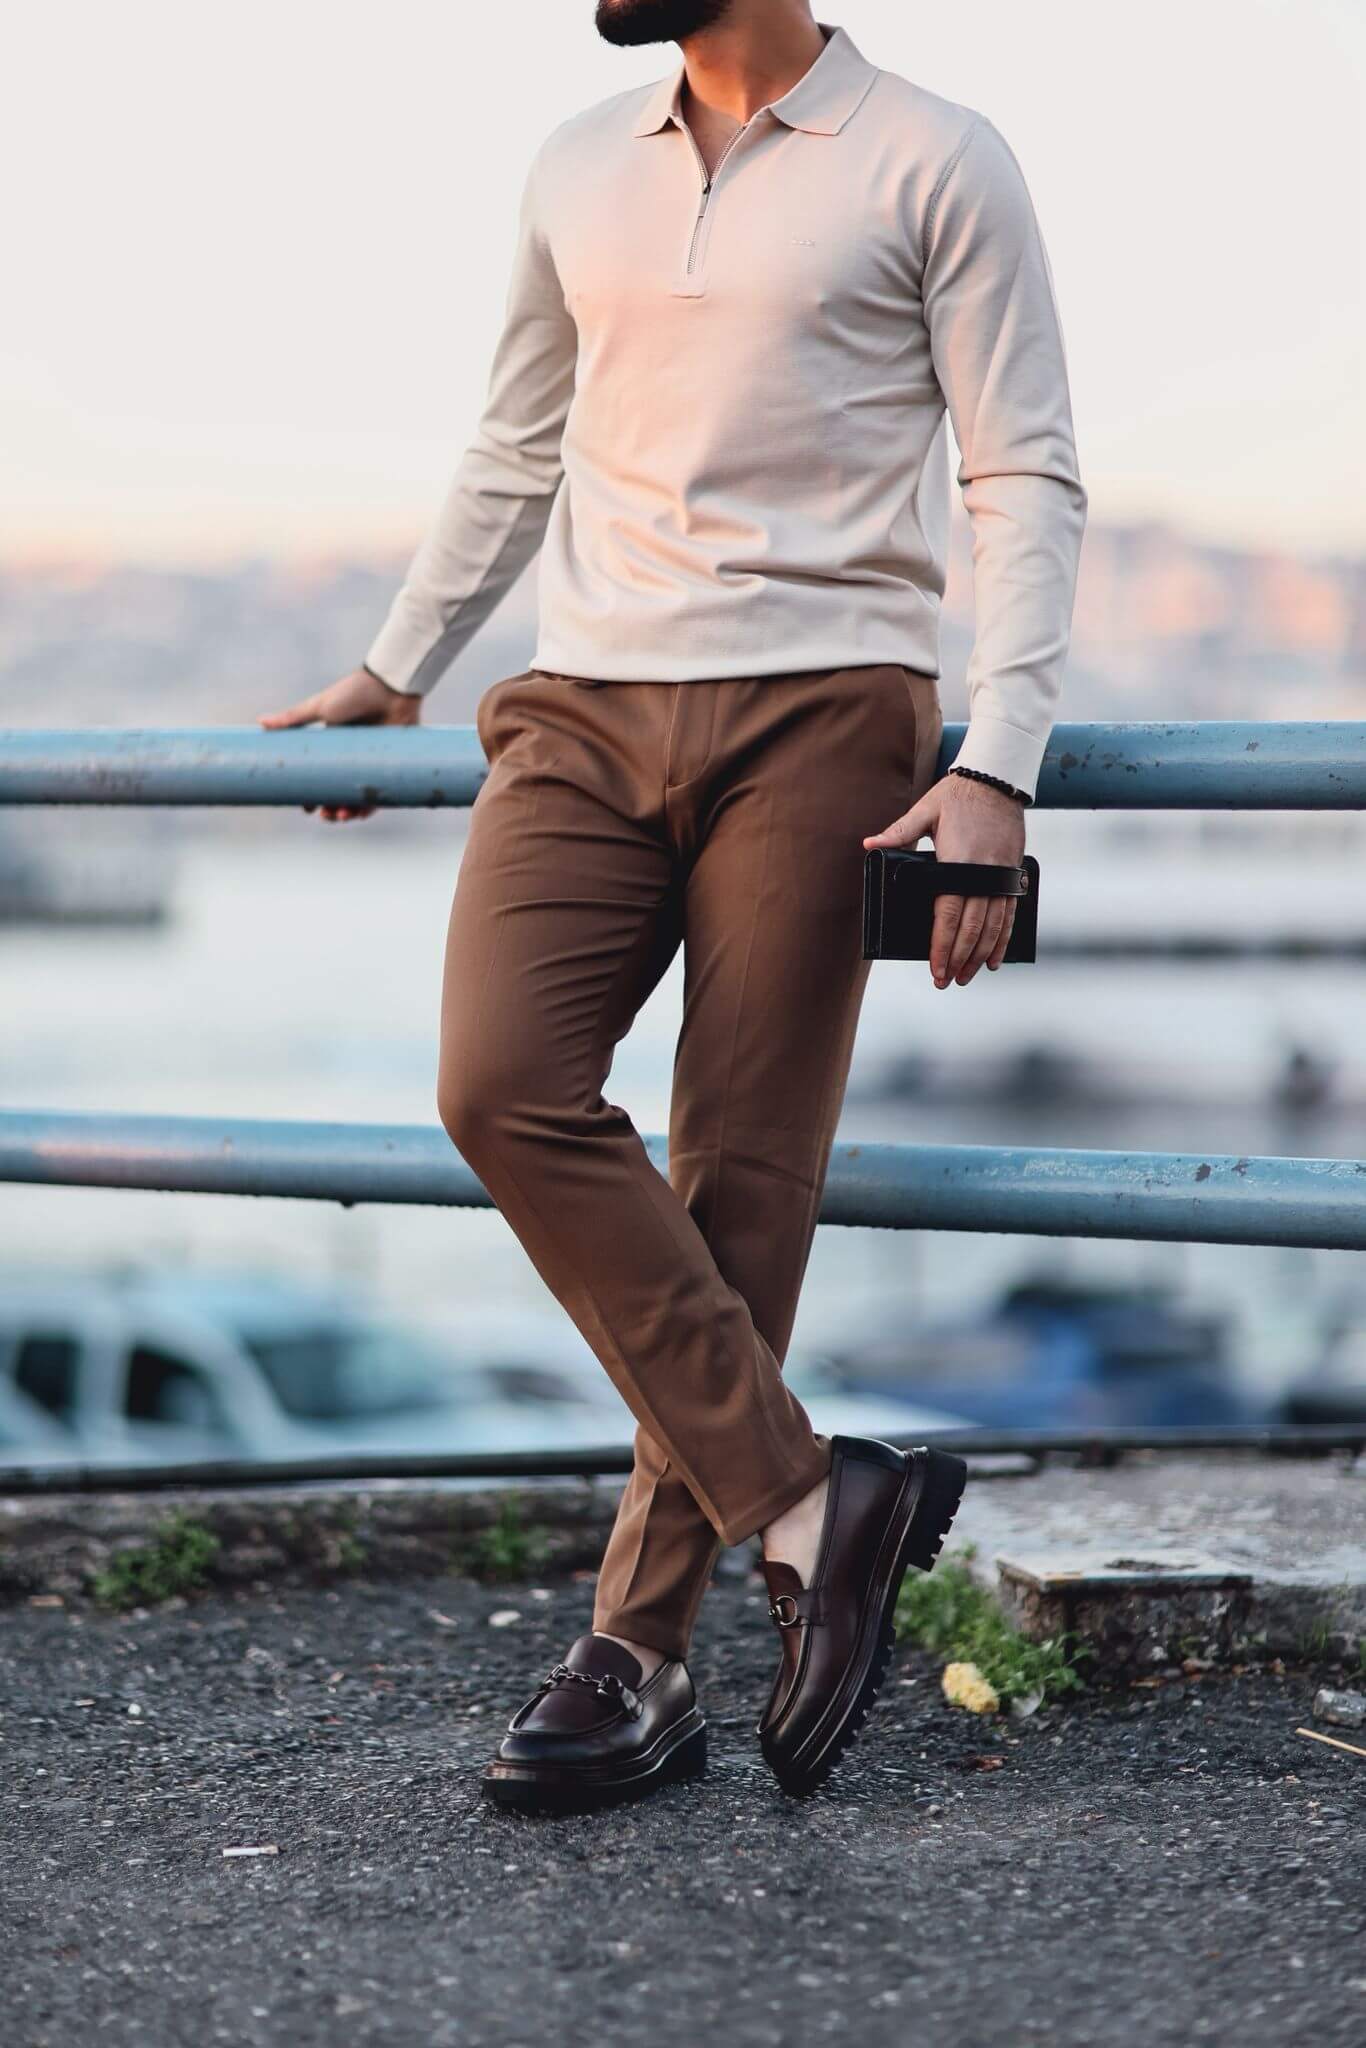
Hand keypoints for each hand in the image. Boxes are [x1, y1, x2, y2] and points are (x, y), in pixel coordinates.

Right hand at [258, 665, 420, 821]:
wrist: (390, 685)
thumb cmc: (354, 692)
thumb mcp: (320, 707)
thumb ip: (293, 718)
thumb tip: (259, 722)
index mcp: (334, 745)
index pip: (321, 776)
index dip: (313, 794)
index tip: (305, 807)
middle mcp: (353, 756)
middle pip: (340, 791)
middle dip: (331, 809)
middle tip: (324, 816)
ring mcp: (373, 761)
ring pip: (360, 795)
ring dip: (350, 812)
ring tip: (342, 817)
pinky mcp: (393, 763)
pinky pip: (383, 792)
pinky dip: (372, 806)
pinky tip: (362, 814)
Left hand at [863, 773, 1025, 987]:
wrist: (997, 779)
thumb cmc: (955, 795)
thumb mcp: (924, 811)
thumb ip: (897, 832)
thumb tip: (868, 845)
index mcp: (958, 862)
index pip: (948, 914)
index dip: (942, 945)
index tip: (935, 968)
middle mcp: (983, 873)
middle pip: (971, 927)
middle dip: (958, 959)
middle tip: (946, 981)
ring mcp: (1001, 875)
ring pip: (993, 926)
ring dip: (979, 955)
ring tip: (966, 976)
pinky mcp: (1012, 874)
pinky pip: (1009, 914)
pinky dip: (1003, 939)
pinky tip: (994, 958)